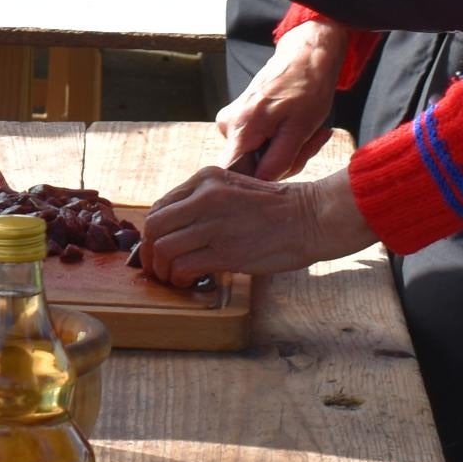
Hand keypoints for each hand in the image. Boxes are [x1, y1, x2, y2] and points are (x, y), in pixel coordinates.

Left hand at [140, 166, 373, 283]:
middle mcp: (204, 198)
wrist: (312, 217)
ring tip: (174, 278)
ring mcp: (213, 224)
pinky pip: (183, 266)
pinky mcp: (225, 251)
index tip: (158, 248)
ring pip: (163, 248)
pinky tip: (190, 281)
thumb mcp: (234, 189)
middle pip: (153, 227)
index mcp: (205, 179)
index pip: (159, 207)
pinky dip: (179, 278)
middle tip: (158, 268)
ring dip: (163, 270)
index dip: (153, 233)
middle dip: (150, 253)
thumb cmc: (277, 209)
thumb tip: (178, 229)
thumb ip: (204, 203)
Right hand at [215, 21, 349, 182]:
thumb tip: (261, 184)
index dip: (256, 183)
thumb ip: (278, 160)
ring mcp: (230, 123)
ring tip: (306, 133)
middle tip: (309, 143)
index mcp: (240, 128)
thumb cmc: (307, 89)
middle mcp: (227, 127)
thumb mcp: (300, 129)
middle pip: (249, 169)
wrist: (304, 58)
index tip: (284, 169)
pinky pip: (257, 146)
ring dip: (286, 154)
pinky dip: (280, 144)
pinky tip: (295, 131)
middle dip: (283, 164)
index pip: (231, 174)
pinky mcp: (237, 121)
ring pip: (257, 159)